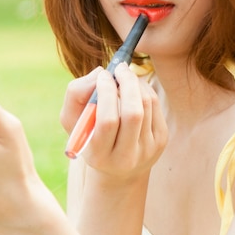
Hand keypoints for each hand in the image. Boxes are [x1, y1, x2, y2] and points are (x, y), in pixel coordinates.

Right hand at [60, 63, 166, 180]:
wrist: (118, 166)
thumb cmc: (90, 135)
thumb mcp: (73, 120)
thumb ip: (75, 95)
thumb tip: (100, 73)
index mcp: (100, 155)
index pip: (107, 121)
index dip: (106, 93)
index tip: (103, 75)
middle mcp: (126, 157)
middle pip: (133, 114)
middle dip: (127, 84)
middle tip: (119, 68)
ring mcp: (147, 150)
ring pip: (146, 105)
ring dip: (135, 83)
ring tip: (124, 76)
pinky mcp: (161, 140)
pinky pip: (155, 105)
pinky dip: (144, 89)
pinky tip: (134, 87)